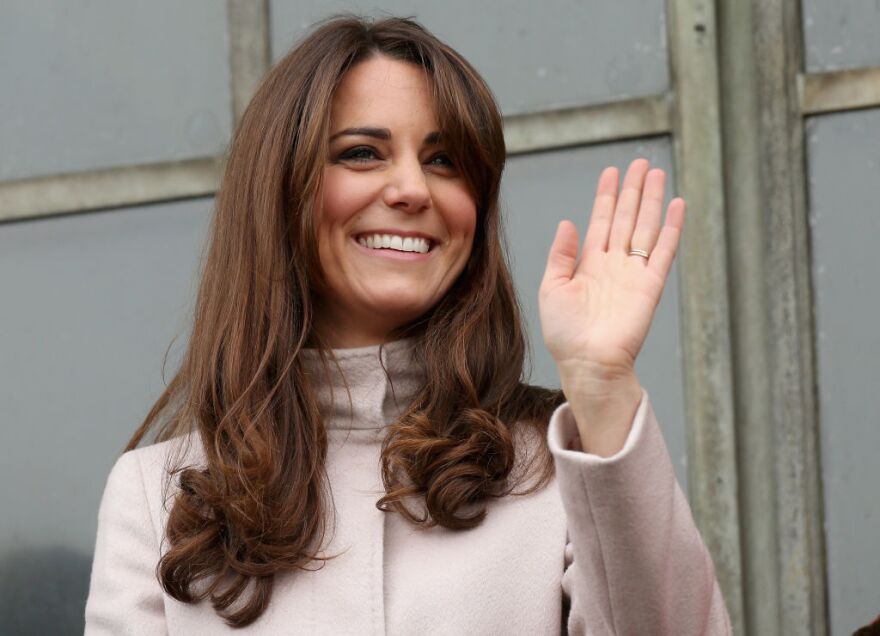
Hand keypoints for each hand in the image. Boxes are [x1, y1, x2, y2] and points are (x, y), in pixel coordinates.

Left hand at [539, 158, 683, 377]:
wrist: (587, 362)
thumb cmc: (565, 333)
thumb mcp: (552, 288)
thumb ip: (561, 255)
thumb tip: (568, 222)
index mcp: (588, 264)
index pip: (601, 220)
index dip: (607, 196)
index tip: (612, 171)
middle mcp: (613, 264)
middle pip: (626, 218)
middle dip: (633, 190)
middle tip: (641, 162)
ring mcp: (633, 273)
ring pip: (645, 227)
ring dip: (652, 201)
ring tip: (657, 173)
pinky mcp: (650, 286)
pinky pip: (664, 251)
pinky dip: (672, 228)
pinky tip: (677, 206)